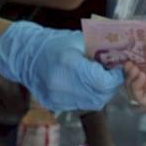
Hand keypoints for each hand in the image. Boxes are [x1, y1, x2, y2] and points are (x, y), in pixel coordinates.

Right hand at [0, 21, 124, 112]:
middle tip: (110, 76)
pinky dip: (86, 97)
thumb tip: (120, 58)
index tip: (117, 70)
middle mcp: (63, 84)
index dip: (114, 78)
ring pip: (92, 103)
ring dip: (99, 93)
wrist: (25, 55)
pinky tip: (83, 85)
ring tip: (96, 80)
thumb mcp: (78, 40)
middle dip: (109, 87)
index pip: (103, 81)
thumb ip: (100, 51)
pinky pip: (80, 105)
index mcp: (70, 65)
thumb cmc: (53, 43)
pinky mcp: (55, 105)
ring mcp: (58, 98)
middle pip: (100, 95)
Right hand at [123, 49, 145, 112]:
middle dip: (130, 74)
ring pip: (136, 92)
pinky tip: (141, 76)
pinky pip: (140, 98)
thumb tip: (141, 65)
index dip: (134, 68)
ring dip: (131, 80)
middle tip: (129, 65)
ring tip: (135, 70)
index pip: (142, 74)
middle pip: (136, 84)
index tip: (129, 60)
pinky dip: (136, 87)